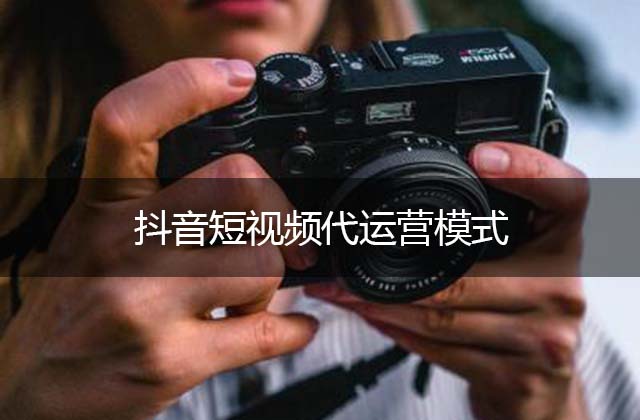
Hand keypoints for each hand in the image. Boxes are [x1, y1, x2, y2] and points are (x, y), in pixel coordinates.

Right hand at [0, 59, 317, 419]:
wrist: (31, 393)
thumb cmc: (72, 308)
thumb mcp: (92, 236)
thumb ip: (152, 201)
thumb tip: (240, 178)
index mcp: (99, 208)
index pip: (129, 122)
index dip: (185, 85)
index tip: (235, 79)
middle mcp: (118, 247)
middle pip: (235, 185)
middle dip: (278, 210)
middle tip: (284, 234)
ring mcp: (144, 305)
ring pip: (261, 262)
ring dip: (273, 281)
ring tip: (251, 296)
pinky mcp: (171, 361)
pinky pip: (268, 333)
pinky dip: (295, 329)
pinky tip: (292, 327)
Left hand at [306, 143, 589, 419]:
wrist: (546, 383)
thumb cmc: (526, 305)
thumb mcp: (525, 256)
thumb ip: (497, 222)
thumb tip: (422, 197)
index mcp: (563, 243)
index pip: (564, 193)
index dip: (527, 168)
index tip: (480, 156)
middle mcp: (563, 287)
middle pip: (464, 276)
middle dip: (394, 275)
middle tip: (343, 267)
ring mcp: (543, 336)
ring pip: (444, 318)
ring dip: (384, 307)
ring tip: (347, 294)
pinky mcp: (518, 377)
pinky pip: (443, 352)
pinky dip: (401, 335)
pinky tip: (378, 321)